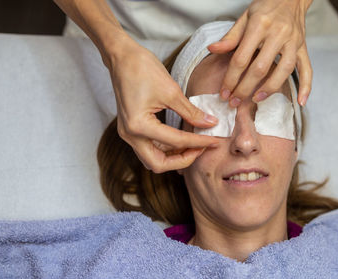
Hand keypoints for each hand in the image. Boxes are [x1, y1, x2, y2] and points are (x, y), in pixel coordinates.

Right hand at [105, 39, 219, 172]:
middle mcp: (130, 135)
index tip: (215, 141)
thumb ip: (191, 112)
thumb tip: (210, 124)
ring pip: (153, 158)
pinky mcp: (131, 129)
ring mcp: (128, 133)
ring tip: (195, 144)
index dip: (199, 142)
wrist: (121, 56)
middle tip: (202, 149)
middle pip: (158, 164)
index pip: (176, 142)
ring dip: (174, 156)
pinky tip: (182, 139)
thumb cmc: (142, 68)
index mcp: (138, 126)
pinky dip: (167, 148)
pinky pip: (150, 147)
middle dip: (183, 160)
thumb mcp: (171, 91)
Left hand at [208, 0, 312, 106]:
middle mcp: (278, 34)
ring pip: (284, 70)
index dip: (231, 78)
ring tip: (257, 99)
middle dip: (245, 88)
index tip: (224, 92)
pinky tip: (301, 101)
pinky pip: (307, 69)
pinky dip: (306, 86)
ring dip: (270, 88)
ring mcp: (293, 42)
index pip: (241, 58)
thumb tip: (213, 49)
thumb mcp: (245, 17)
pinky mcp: (304, 47)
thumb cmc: (266, 7)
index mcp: (260, 25)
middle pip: (260, 68)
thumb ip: (231, 37)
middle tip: (235, 102)